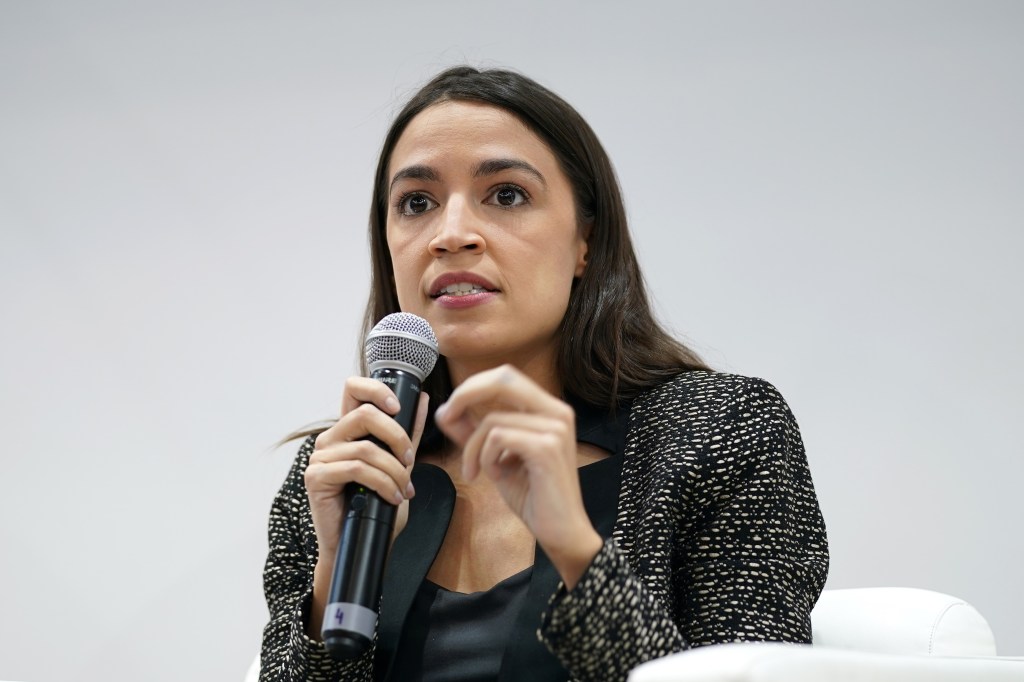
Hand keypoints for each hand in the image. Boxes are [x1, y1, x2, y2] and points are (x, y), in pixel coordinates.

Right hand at [304, 377, 428, 637]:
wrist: (361, 546)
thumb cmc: (377, 507)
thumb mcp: (399, 465)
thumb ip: (408, 433)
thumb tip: (423, 398)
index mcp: (348, 430)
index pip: (353, 388)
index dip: (376, 388)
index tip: (398, 407)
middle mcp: (330, 438)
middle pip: (365, 414)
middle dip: (397, 437)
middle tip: (410, 462)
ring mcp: (320, 457)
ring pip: (365, 448)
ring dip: (394, 470)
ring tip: (404, 490)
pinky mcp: (316, 477)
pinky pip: (356, 469)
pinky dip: (382, 483)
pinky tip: (392, 497)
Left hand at [434, 365, 601, 588]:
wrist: (561, 532)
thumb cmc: (534, 497)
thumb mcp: (496, 458)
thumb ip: (474, 432)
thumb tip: (445, 411)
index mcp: (549, 409)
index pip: (506, 376)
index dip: (472, 386)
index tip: (449, 411)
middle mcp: (557, 411)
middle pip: (502, 379)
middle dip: (466, 396)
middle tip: (446, 419)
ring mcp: (555, 428)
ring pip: (492, 419)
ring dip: (473, 448)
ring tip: (478, 472)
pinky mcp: (546, 447)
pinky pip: (497, 438)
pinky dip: (485, 458)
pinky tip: (495, 476)